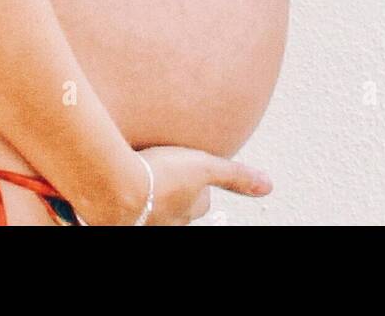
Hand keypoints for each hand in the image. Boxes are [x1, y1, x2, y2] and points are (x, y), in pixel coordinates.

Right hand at [82, 145, 272, 224]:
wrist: (115, 186)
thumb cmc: (161, 176)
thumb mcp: (205, 166)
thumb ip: (236, 176)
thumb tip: (268, 185)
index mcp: (188, 208)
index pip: (202, 201)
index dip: (200, 186)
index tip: (195, 173)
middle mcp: (167, 219)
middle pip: (177, 208)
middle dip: (175, 192)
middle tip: (169, 175)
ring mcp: (143, 218)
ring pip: (152, 207)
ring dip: (150, 193)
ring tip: (145, 178)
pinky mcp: (118, 213)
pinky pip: (126, 203)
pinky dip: (125, 191)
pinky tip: (121, 179)